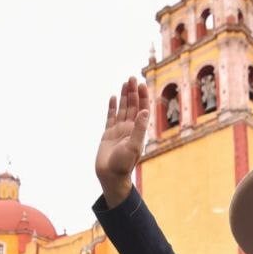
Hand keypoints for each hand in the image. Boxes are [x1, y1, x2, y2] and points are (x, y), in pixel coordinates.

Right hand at [95, 77, 150, 206]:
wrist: (110, 176)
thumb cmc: (123, 164)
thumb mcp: (133, 146)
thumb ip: (139, 129)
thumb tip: (144, 111)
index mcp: (138, 131)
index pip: (142, 109)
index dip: (143, 97)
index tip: (142, 84)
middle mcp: (130, 129)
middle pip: (132, 106)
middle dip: (133, 92)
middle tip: (132, 78)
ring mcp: (119, 130)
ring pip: (122, 109)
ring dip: (124, 96)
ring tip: (125, 83)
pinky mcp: (108, 134)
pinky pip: (111, 117)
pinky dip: (112, 107)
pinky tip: (114, 98)